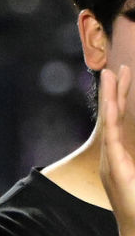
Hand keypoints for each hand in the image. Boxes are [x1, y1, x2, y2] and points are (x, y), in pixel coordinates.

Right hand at [99, 66, 134, 235]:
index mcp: (122, 161)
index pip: (122, 124)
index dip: (123, 99)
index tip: (125, 76)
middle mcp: (113, 160)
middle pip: (114, 119)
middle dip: (116, 92)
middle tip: (118, 67)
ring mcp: (111, 163)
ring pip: (110, 123)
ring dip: (110, 98)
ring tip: (110, 74)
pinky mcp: (115, 167)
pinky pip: (112, 136)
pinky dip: (110, 115)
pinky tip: (111, 101)